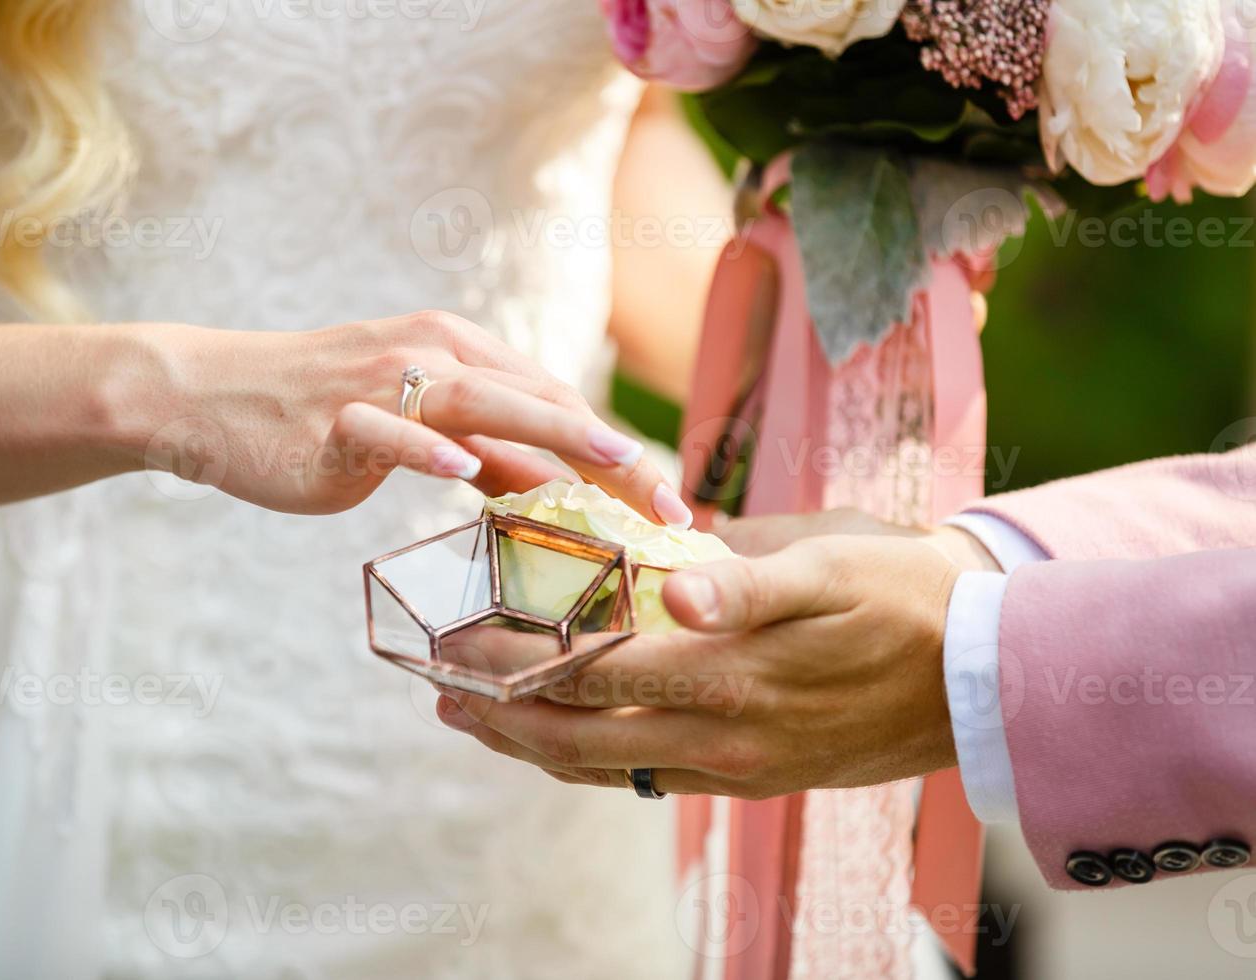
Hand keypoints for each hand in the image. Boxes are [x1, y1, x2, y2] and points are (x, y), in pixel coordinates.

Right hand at [131, 311, 693, 522]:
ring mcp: (385, 383)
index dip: (621, 454)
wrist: (216, 398)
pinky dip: (424, 448)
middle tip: (673, 506)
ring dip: (552, 430)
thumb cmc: (324, 415)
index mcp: (463, 352)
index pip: (560, 403)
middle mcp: (435, 355)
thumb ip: (488, 453)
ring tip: (611, 461)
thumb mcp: (422, 427)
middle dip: (615, 457)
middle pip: (543, 401)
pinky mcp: (337, 418)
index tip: (671, 503)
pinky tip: (458, 469)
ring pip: (482, 401)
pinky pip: (388, 431)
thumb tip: (556, 489)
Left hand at [437, 516, 999, 799]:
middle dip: (499, 717)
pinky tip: (569, 741)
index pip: (589, 677)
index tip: (452, 640)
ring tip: (477, 723)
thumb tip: (674, 589)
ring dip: (535, 746)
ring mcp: (739, 767)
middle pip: (579, 739)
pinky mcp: (757, 775)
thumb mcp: (834, 568)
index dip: (512, 663)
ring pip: (610, 766)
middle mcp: (724, 740)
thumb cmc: (905, 598)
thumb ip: (750, 582)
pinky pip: (652, 775)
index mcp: (732, 679)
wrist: (987, 673)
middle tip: (436, 692)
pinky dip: (595, 758)